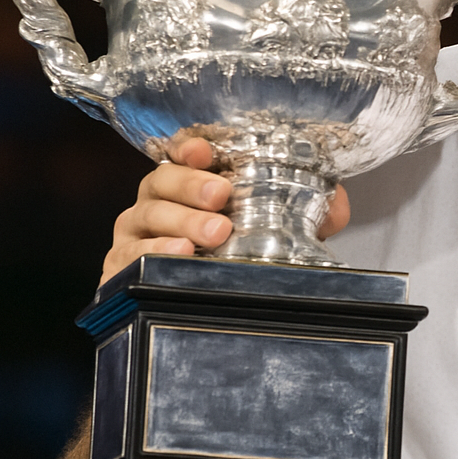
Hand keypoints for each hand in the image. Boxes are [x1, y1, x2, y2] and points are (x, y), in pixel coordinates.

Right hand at [103, 138, 350, 285]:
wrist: (199, 311)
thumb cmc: (232, 257)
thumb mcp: (276, 231)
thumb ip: (309, 213)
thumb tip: (338, 205)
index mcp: (189, 184)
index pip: (182, 153)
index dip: (191, 147)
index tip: (208, 151)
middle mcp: (157, 203)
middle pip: (161, 181)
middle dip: (191, 186)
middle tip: (222, 198)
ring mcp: (135, 235)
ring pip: (146, 217)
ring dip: (179, 223)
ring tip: (212, 234)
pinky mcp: (119, 270)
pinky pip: (126, 257)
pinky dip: (150, 254)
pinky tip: (177, 257)